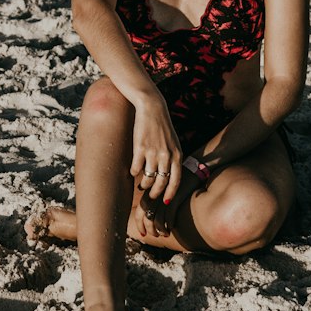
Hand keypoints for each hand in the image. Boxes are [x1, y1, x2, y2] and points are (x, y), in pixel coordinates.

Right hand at [129, 95, 182, 212]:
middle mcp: (166, 156)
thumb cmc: (163, 127)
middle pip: (161, 183)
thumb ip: (173, 159)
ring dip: (144, 184)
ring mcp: (153, 152)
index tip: (166, 202)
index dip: (170, 193)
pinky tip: (133, 171)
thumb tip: (168, 177)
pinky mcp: (139, 148)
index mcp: (177, 155)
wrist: (152, 108)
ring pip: (148, 178)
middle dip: (155, 193)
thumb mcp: (174, 143)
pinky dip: (134, 172)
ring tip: (142, 184)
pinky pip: (136, 168)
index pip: (176, 181)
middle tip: (150, 196)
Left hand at [137, 163, 202, 238]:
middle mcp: (155, 194)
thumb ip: (155, 200)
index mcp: (150, 191)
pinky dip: (169, 224)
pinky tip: (171, 227)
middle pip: (146, 216)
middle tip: (153, 235)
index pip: (139, 210)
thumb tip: (148, 217)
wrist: (192, 170)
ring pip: (157, 218)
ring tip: (164, 234)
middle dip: (148, 229)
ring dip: (159, 229)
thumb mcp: (164, 189)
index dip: (139, 224)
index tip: (143, 233)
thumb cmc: (177, 182)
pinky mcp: (176, 197)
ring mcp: (165, 195)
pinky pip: (169, 215)